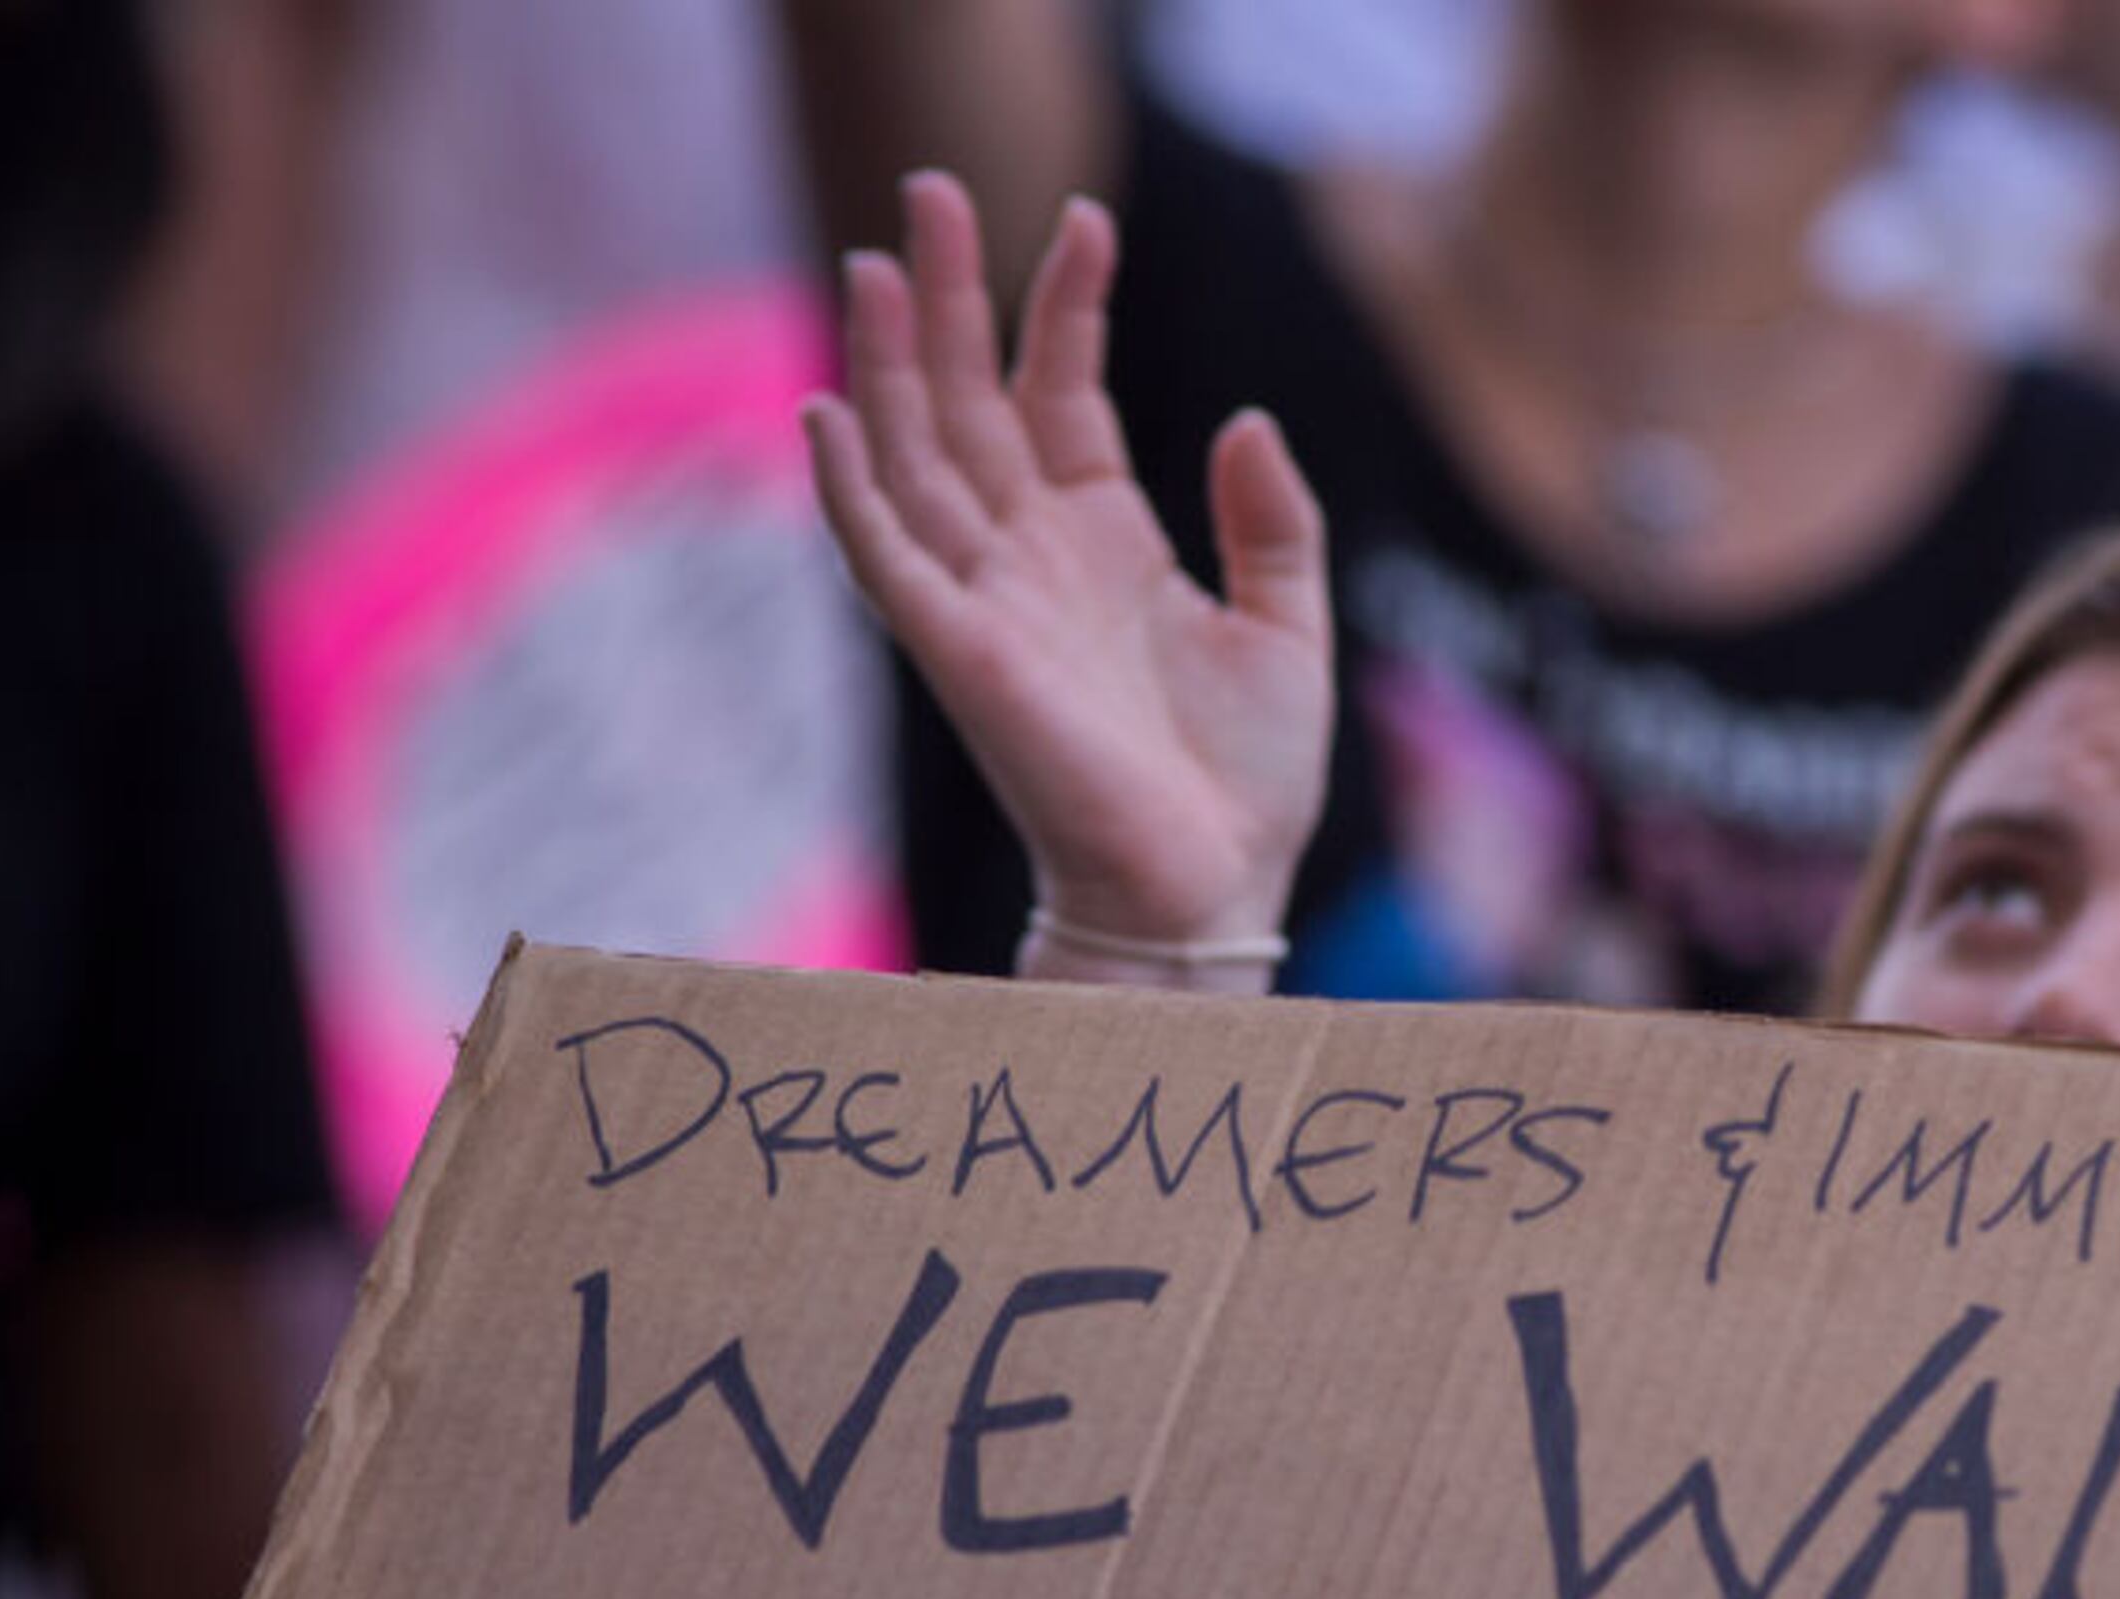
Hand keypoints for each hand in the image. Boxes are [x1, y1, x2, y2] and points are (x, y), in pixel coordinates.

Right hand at [804, 169, 1332, 979]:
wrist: (1214, 889)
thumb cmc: (1246, 781)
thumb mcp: (1289, 624)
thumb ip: (1271, 520)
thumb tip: (1243, 418)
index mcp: (1105, 540)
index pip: (1064, 391)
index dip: (1068, 304)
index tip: (1086, 217)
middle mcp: (1033, 556)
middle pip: (970, 399)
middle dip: (952, 297)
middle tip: (936, 187)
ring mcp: (988, 600)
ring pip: (917, 455)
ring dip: (890, 362)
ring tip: (882, 262)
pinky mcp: (961, 655)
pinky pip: (886, 559)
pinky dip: (852, 489)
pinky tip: (830, 410)